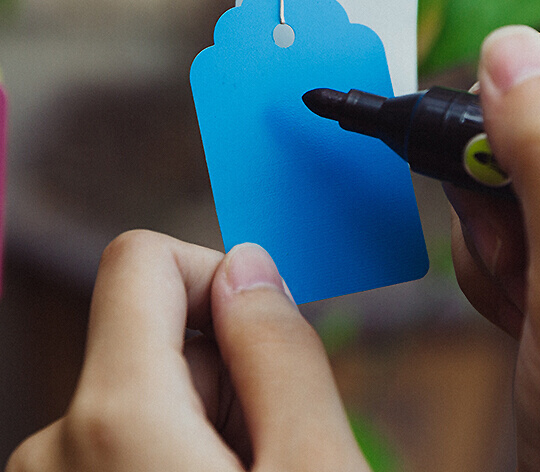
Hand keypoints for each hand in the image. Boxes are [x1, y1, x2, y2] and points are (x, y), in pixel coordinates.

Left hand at [7, 231, 368, 471]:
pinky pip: (123, 442)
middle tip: (269, 452)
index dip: (215, 275)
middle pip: (150, 331)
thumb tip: (247, 265)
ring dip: (206, 423)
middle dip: (223, 371)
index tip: (262, 339)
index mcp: (111, 418)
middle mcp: (53, 447)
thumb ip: (280, 350)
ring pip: (143, 392)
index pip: (139, 259)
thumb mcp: (315, 466)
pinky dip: (176, 456)